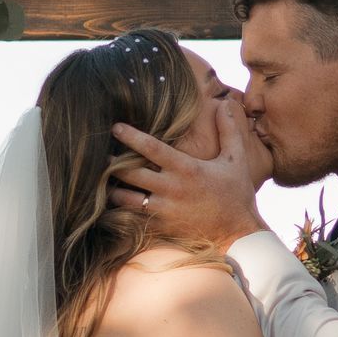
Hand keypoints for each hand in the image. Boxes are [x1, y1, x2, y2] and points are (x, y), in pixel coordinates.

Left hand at [111, 96, 268, 250]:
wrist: (238, 233)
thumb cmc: (236, 194)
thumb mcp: (236, 159)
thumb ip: (229, 130)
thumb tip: (226, 103)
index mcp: (186, 169)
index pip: (152, 149)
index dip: (131, 137)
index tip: (115, 127)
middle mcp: (171, 189)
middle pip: (130, 174)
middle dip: (112, 164)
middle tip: (99, 154)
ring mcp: (164, 210)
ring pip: (126, 198)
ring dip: (112, 188)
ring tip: (102, 180)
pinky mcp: (162, 227)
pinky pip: (133, 218)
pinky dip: (121, 210)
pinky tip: (113, 203)